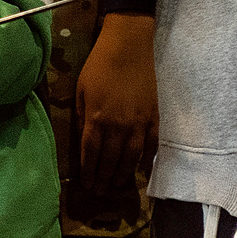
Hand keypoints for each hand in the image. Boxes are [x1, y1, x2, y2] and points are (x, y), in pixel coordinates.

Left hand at [74, 12, 156, 209]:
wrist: (129, 45)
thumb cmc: (100, 65)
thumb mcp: (82, 91)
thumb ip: (83, 119)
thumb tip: (85, 141)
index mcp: (97, 119)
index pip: (91, 155)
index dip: (89, 172)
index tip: (87, 185)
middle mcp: (118, 126)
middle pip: (110, 161)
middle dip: (104, 179)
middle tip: (101, 192)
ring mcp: (139, 123)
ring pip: (131, 159)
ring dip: (123, 175)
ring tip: (117, 186)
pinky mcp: (154, 117)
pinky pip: (151, 146)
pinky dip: (146, 160)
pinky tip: (140, 169)